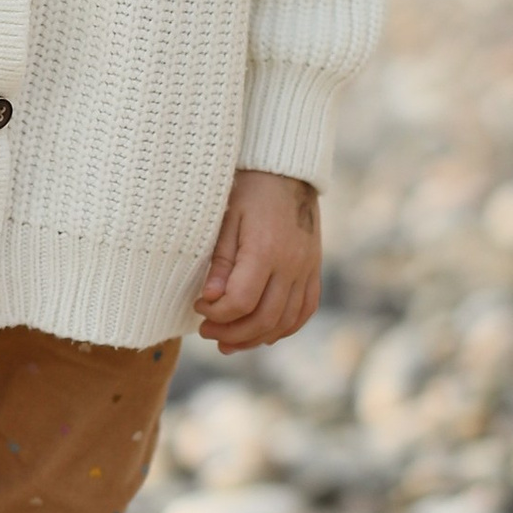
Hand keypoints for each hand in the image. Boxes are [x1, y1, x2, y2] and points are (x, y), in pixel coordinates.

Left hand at [196, 169, 321, 350]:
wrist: (287, 172)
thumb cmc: (249, 192)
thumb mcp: (226, 219)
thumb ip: (220, 262)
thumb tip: (210, 299)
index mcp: (266, 250)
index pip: (241, 301)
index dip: (216, 313)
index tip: (198, 306)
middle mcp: (291, 264)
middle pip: (264, 318)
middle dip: (232, 332)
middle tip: (206, 331)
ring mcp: (307, 269)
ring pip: (286, 321)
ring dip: (256, 338)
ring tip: (228, 341)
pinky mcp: (314, 270)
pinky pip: (306, 310)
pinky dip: (285, 328)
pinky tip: (263, 333)